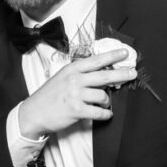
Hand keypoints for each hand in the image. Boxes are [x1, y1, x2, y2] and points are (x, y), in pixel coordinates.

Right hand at [18, 49, 135, 137]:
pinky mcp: (77, 110)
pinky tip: (106, 114)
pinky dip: (105, 114)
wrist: (33, 113)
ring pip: (103, 96)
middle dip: (122, 74)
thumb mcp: (62, 78)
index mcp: (72, 69)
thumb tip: (101, 76)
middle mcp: (75, 80)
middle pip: (105, 76)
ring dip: (107, 101)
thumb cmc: (49, 96)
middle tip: (132, 74)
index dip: (112, 56)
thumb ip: (79, 75)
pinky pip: (99, 112)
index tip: (125, 53)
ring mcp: (76, 95)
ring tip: (104, 104)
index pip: (96, 60)